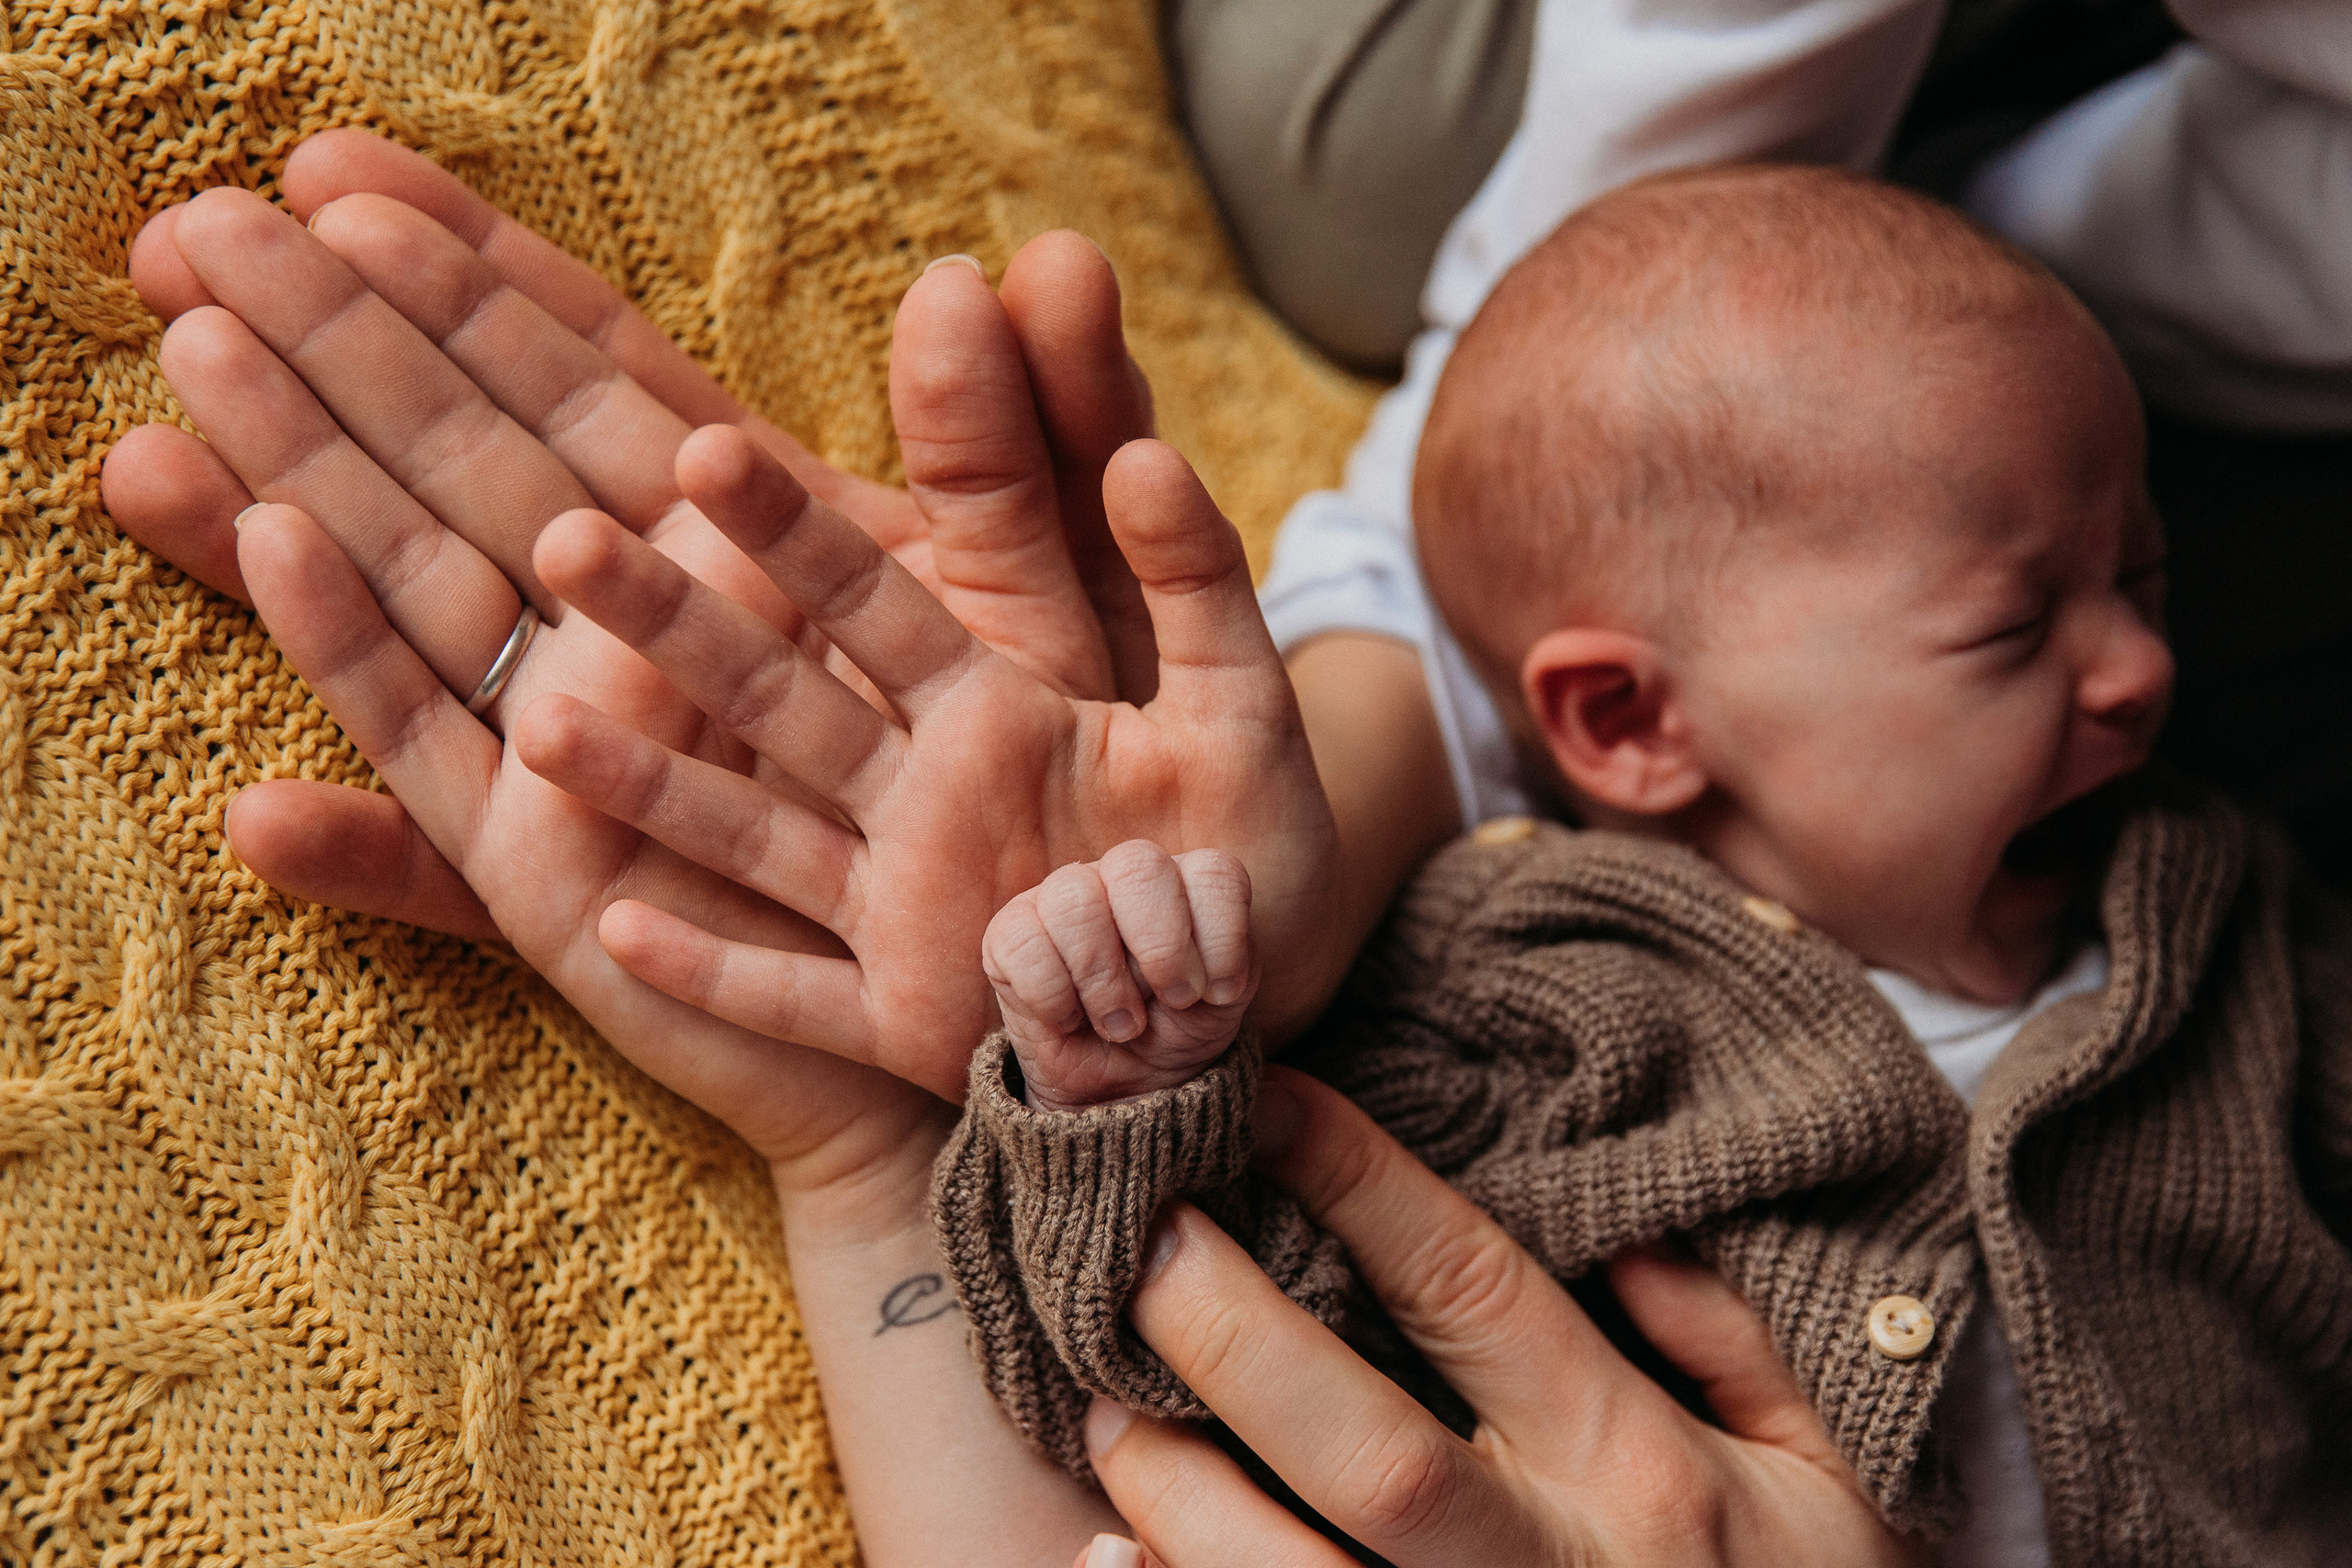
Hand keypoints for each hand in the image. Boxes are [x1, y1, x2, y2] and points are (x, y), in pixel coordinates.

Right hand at [103, 131, 1155, 939]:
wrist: (1030, 985)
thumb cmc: (1054, 796)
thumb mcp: (1055, 599)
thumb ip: (1021, 440)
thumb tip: (1013, 267)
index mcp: (739, 543)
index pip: (588, 374)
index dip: (473, 274)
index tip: (345, 172)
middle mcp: (636, 630)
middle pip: (467, 461)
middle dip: (335, 349)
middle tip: (190, 238)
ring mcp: (589, 753)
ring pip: (423, 601)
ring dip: (297, 501)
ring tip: (159, 413)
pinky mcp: (562, 884)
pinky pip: (439, 793)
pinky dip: (358, 710)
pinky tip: (260, 620)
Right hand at [506, 423, 1336, 1101]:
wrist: (1239, 998)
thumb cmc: (1240, 850)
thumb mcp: (1241, 706)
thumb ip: (1198, 581)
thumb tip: (1140, 451)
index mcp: (986, 705)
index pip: (869, 594)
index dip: (792, 528)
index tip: (702, 448)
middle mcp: (914, 792)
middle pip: (777, 694)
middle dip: (681, 624)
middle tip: (569, 546)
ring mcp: (895, 903)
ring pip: (751, 834)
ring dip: (651, 786)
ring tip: (538, 733)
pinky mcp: (903, 1012)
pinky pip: (791, 992)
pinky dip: (714, 972)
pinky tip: (615, 926)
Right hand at [983, 840, 1255, 1111]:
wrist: (1120, 1088)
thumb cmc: (1174, 1030)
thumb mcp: (1219, 1004)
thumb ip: (1227, 966)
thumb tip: (1194, 965)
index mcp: (1184, 882)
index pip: (1213, 872)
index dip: (1221, 938)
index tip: (1217, 993)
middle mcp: (1121, 876)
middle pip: (1139, 866)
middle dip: (1162, 948)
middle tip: (1171, 1001)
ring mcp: (1061, 898)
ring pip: (1075, 900)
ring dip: (1104, 980)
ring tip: (1120, 1025)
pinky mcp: (1009, 934)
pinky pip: (1022, 942)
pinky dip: (1052, 995)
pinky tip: (1069, 1019)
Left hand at [1077, 1070, 1922, 1567]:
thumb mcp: (1831, 1467)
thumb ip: (1734, 1336)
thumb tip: (1618, 1231)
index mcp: (1645, 1475)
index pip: (1479, 1295)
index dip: (1362, 1183)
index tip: (1269, 1097)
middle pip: (1366, 1450)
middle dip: (1231, 1338)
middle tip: (1137, 1239)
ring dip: (1176, 1490)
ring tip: (1099, 1396)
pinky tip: (1108, 1554)